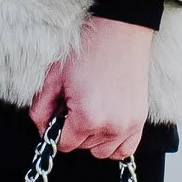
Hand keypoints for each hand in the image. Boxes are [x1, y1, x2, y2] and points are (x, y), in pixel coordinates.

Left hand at [29, 15, 154, 159]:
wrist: (120, 31)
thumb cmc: (87, 51)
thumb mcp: (54, 79)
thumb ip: (41, 110)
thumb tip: (43, 130)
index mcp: (87, 118)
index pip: (63, 145)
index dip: (56, 130)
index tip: (59, 112)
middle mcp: (111, 127)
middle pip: (82, 147)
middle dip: (74, 130)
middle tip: (75, 103)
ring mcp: (129, 125)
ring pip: (102, 151)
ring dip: (93, 137)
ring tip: (92, 111)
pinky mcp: (141, 120)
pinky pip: (125, 150)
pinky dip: (114, 142)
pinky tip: (107, 124)